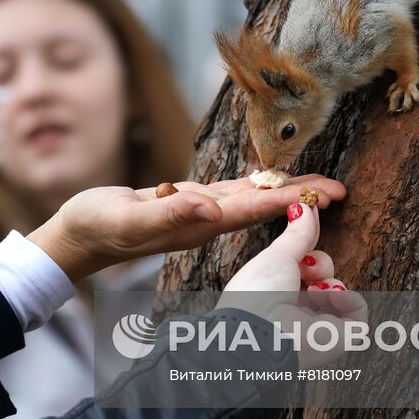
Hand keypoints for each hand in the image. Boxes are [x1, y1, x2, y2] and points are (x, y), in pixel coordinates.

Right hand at [26, 174, 346, 283]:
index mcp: (198, 224)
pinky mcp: (184, 204)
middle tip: (342, 189)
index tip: (328, 195)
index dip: (293, 200)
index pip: (255, 209)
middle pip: (263, 205)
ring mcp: (196, 215)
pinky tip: (265, 180)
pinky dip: (252, 184)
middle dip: (302, 197)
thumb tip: (210, 208)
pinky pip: (228, 193)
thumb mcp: (130, 219)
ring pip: (250, 199)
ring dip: (283, 190)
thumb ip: (168, 214)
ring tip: (317, 183)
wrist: (77, 238)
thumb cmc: (99, 228)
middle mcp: (205, 221)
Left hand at [220, 202, 367, 368]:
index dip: (307, 254)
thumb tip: (307, 206)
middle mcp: (296, 309)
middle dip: (320, 267)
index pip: (302, 268)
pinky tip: (330, 295)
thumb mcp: (278, 254)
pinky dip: (350, 300)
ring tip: (316, 289)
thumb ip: (299, 233)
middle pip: (322, 277)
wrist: (261, 330)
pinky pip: (358, 314)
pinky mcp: (338, 339)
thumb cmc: (259, 292)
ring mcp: (317, 325)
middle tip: (307, 270)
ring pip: (339, 293)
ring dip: (331, 283)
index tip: (304, 245)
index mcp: (276, 291)